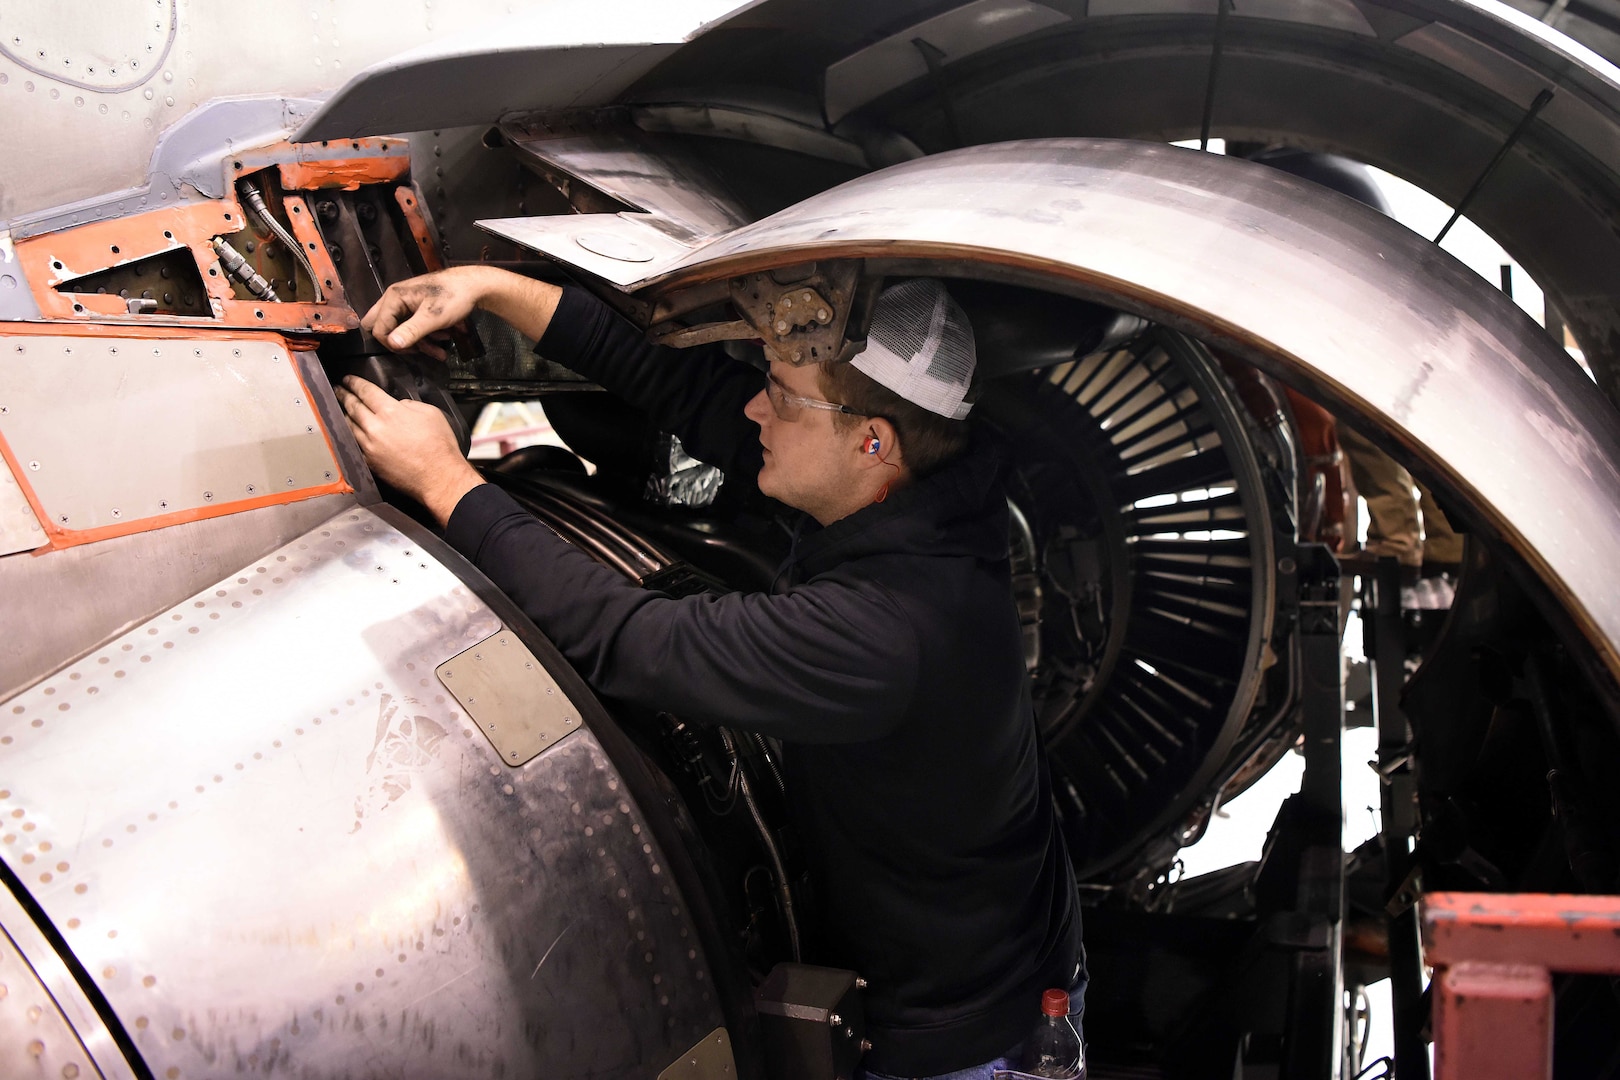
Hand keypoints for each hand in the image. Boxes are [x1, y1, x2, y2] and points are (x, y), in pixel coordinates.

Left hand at [335, 375, 484, 523]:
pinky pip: (354, 445)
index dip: (354, 383)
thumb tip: (399, 406)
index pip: (365, 391)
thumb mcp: (431, 413)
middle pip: (352, 406)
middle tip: (339, 390)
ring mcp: (369, 447)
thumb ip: (410, 405)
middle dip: (343, 395)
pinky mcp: (370, 463)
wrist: (438, 477)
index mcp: (391, 412)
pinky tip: (351, 432)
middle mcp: (375, 428)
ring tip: (342, 410)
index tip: (348, 380)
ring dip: (344, 415)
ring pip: (349, 426)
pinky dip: (351, 436)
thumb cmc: (439, 447)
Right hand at [361, 266, 498, 359]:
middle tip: (417, 350)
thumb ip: (412, 331)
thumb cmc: (454, 297)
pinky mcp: (417, 307)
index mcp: (393, 297)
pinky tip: (444, 338)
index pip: (378, 328)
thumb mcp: (433, 317)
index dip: (392, 344)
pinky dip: (426, 335)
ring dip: (420, 342)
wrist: (475, 286)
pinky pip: (413, 325)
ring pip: (401, 329)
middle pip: (383, 326)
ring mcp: (406, 302)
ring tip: (440, 350)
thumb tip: (392, 344)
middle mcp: (395, 298)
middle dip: (401, 342)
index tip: (413, 351)